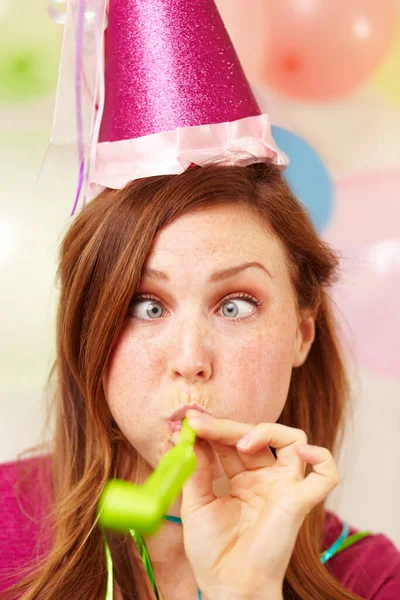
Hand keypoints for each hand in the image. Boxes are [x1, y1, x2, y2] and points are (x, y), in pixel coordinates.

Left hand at [178, 411, 338, 599]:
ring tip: (241, 444)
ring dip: (267, 431)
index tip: (188, 424)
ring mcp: (284, 487)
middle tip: (200, 424)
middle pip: (254, 436)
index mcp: (241, 479)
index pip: (230, 442)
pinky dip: (320, 457)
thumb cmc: (213, 552)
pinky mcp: (301, 501)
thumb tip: (187, 436)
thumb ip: (196, 470)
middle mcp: (265, 479)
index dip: (212, 430)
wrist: (228, 588)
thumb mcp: (196, 504)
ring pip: (293, 439)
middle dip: (226, 427)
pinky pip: (326, 474)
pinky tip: (300, 451)